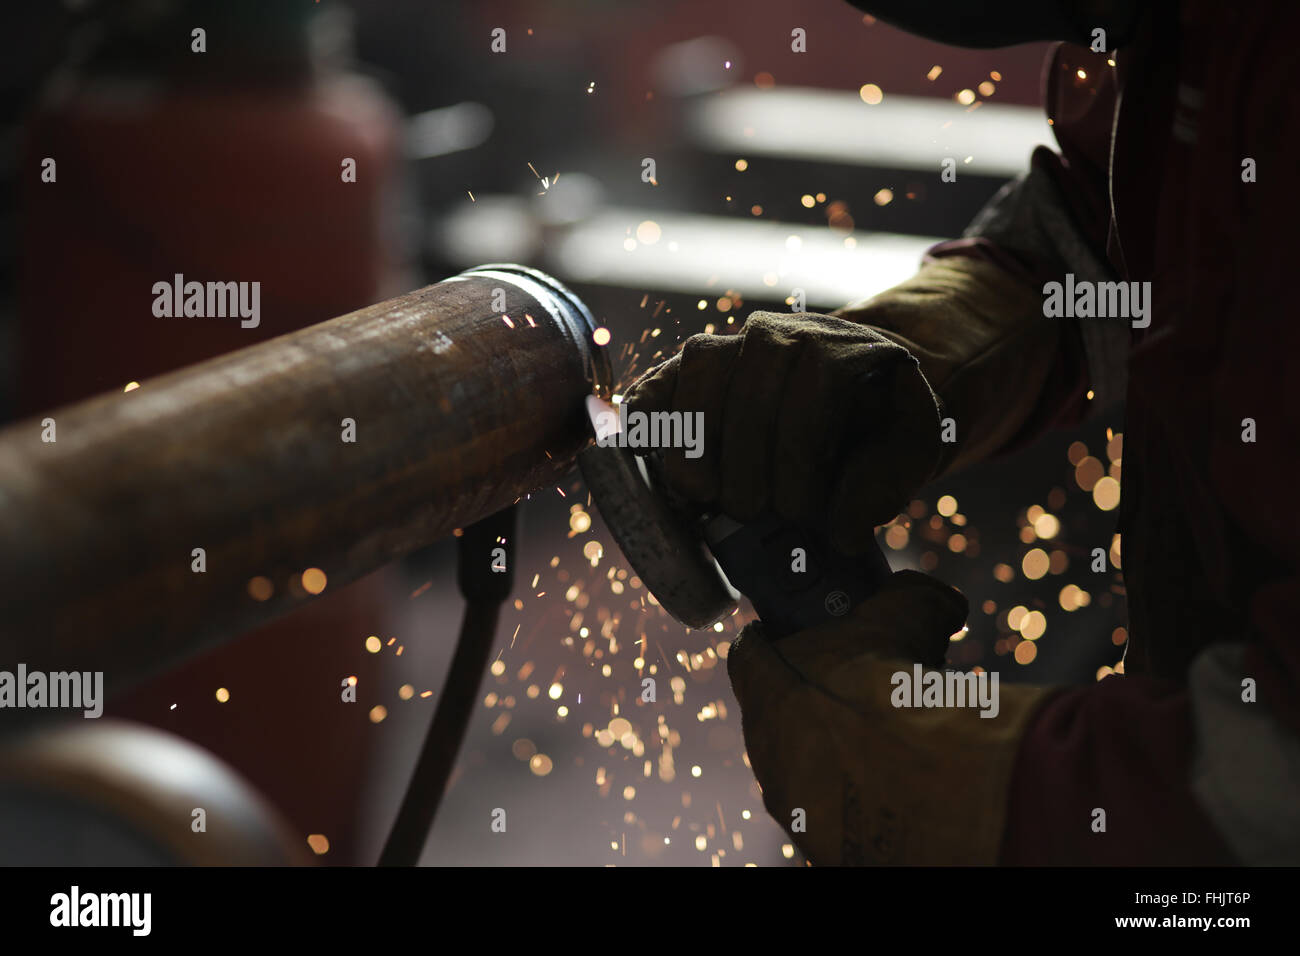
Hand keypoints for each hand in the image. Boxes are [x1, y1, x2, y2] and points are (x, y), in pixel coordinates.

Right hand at [622, 312, 943, 554]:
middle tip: (751, 511)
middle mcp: (786, 335)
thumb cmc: (881, 422)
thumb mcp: (910, 448)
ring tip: (700, 495)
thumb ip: (886, 485)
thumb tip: (841, 535)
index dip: (798, 469)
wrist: (858, 378)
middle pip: (750, 399)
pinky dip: (648, 418)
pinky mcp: (696, 364)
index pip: (809, 406)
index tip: (799, 513)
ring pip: (701, 378)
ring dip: (693, 444)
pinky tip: (649, 456)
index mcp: (845, 352)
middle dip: (746, 467)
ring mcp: (735, 342)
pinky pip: (661, 380)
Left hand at [726, 570, 1052, 864]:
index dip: (773, 641)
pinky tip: (899, 784)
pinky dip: (859, 795)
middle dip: (817, 701)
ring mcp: (788, 794)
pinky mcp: (818, 836)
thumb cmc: (893, 681)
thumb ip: (911, 597)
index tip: (796, 637)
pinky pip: (833, 808)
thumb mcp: (907, 611)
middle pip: (779, 712)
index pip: (749, 652)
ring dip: (838, 753)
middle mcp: (763, 741)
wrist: (910, 774)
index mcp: (764, 679)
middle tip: (864, 693)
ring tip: (890, 743)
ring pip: (805, 765)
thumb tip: (937, 599)